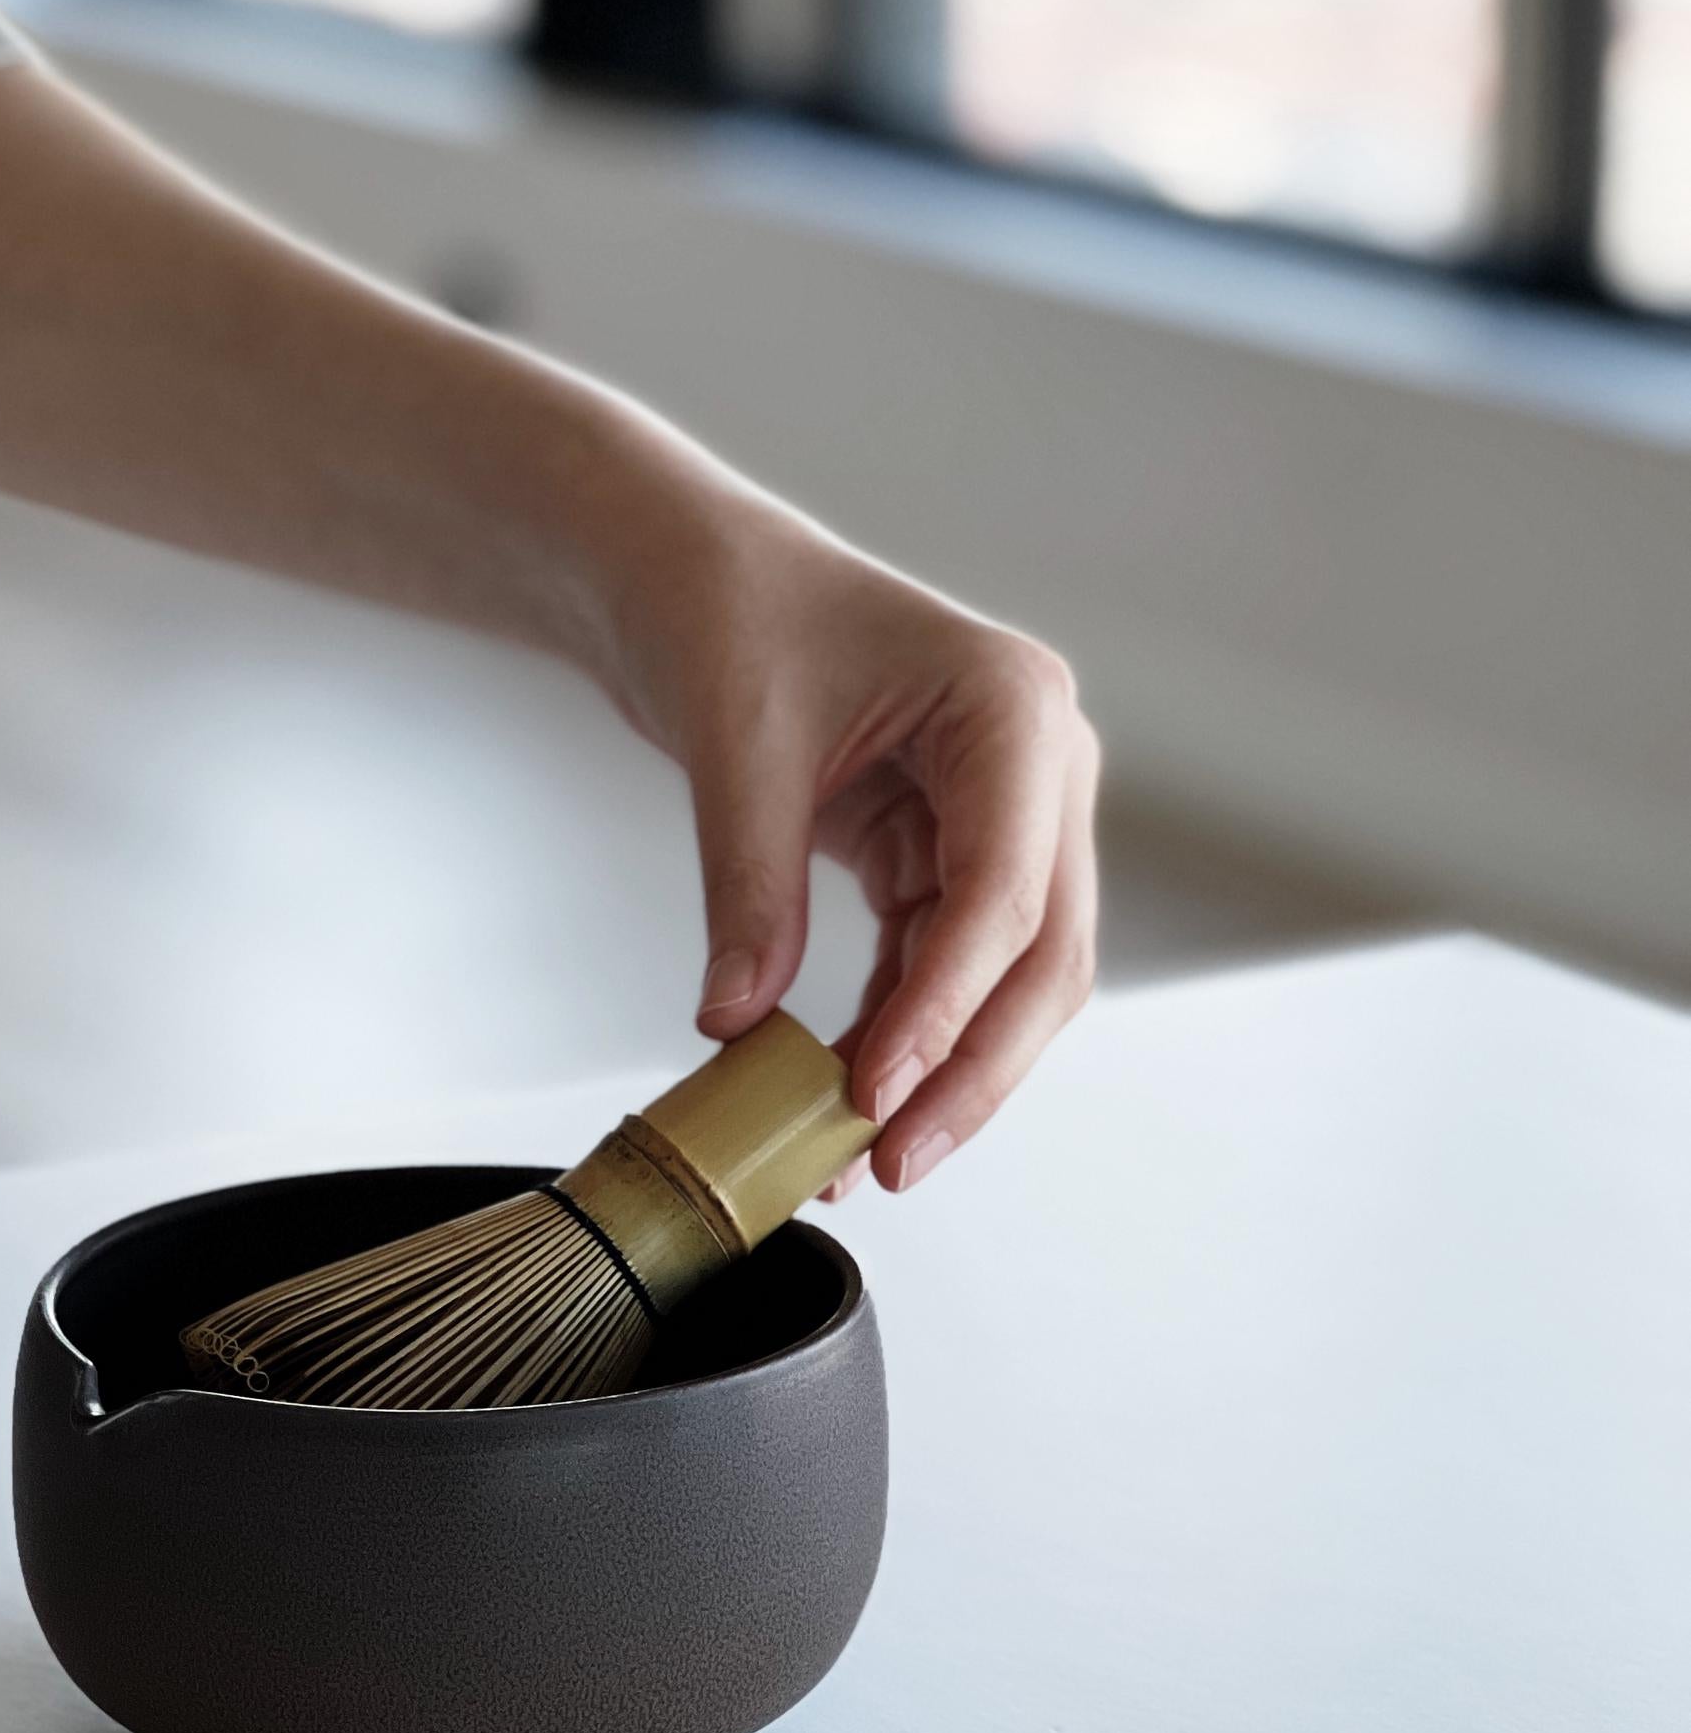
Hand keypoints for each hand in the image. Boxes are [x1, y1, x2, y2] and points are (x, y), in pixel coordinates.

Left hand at [614, 475, 1099, 1193]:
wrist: (691, 571)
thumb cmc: (728, 608)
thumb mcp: (737, 747)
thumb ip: (749, 889)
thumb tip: (738, 1026)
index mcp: (1011, 709)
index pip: (1005, 892)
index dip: (945, 1008)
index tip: (874, 1092)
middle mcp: (1037, 766)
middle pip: (1041, 956)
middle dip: (972, 1071)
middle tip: (893, 1162)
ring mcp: (1006, 813)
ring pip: (1007, 979)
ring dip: (943, 1071)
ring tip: (862, 1158)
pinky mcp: (951, 851)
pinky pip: (945, 966)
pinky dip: (902, 1035)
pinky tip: (850, 1100)